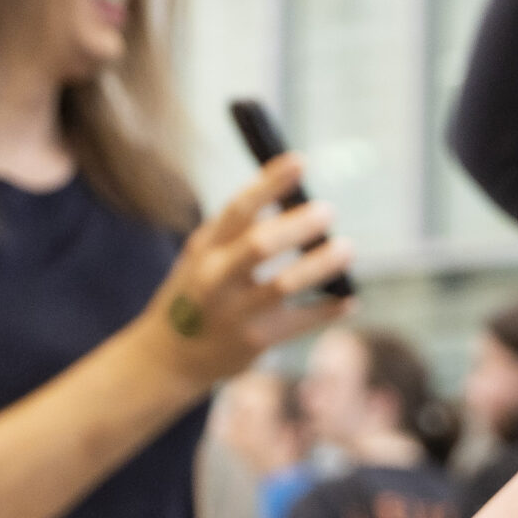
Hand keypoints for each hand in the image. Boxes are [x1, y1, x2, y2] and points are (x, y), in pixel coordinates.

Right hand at [141, 155, 354, 390]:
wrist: (170, 356)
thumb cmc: (198, 295)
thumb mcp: (202, 258)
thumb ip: (237, 232)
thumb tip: (296, 201)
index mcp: (204, 249)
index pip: (238, 209)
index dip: (270, 183)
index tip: (299, 161)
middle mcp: (215, 279)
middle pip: (260, 244)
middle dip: (298, 225)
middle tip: (328, 210)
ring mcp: (234, 312)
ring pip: (285, 284)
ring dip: (321, 265)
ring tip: (346, 248)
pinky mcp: (254, 341)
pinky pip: (300, 322)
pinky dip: (328, 309)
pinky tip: (348, 300)